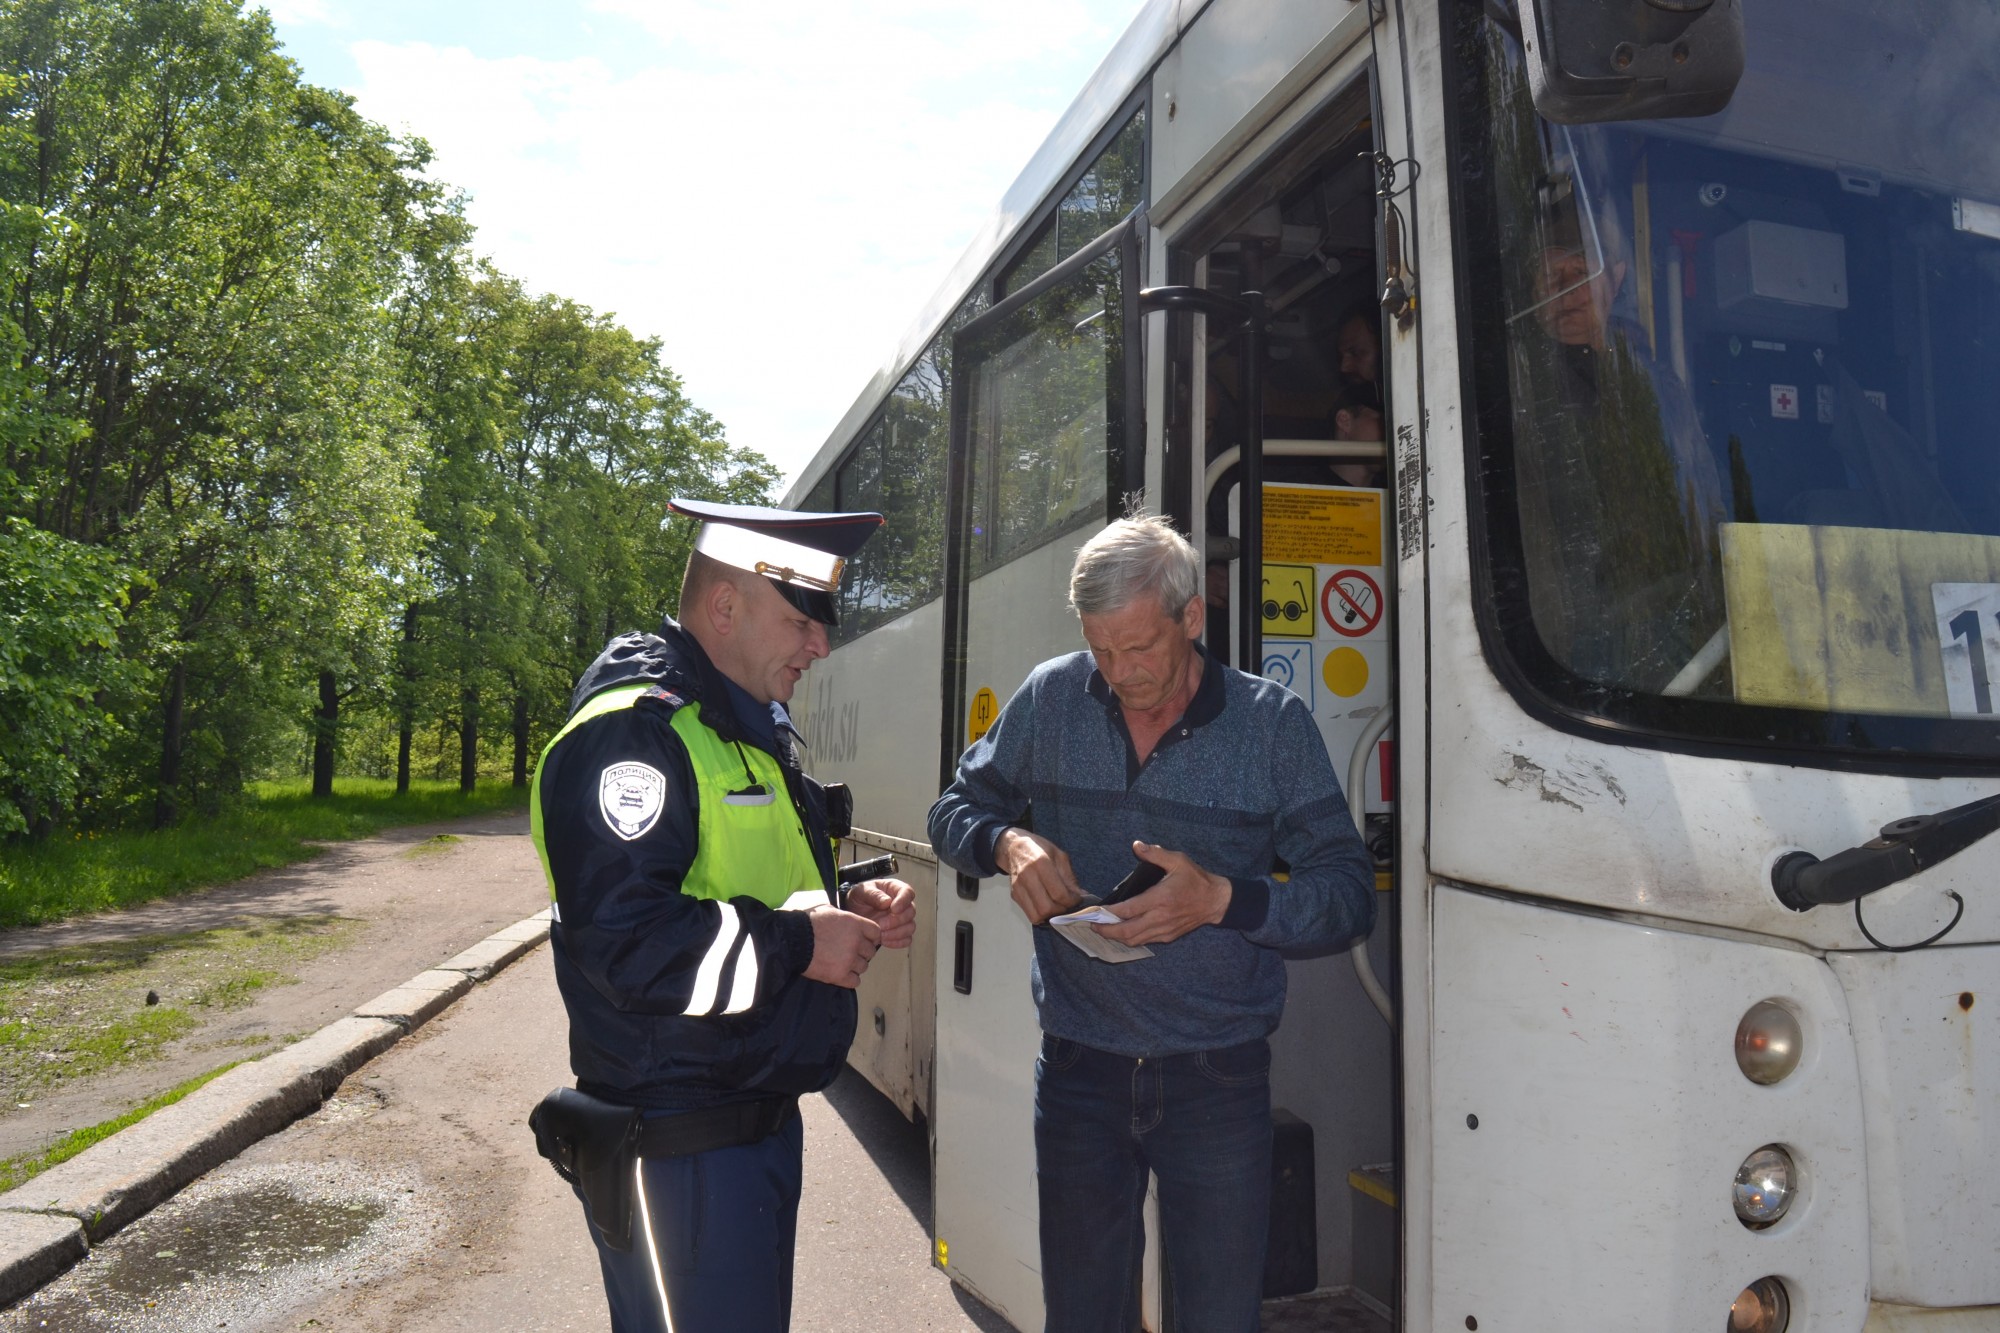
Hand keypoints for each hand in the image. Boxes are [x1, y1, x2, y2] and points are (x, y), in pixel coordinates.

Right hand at [803, 906, 882, 987]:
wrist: (792, 940)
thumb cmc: (809, 922)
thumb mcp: (830, 911)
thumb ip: (846, 918)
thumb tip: (851, 922)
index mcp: (855, 924)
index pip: (876, 933)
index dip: (871, 937)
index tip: (864, 940)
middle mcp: (856, 942)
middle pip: (871, 952)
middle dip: (862, 952)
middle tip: (849, 952)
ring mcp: (849, 960)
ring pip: (864, 967)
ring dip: (855, 966)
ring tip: (842, 962)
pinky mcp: (840, 975)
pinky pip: (855, 981)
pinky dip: (849, 979)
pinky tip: (840, 973)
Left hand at [845, 878, 915, 948]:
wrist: (853, 912)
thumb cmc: (859, 897)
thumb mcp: (862, 891)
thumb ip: (874, 894)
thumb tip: (887, 902)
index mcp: (895, 889)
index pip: (908, 892)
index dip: (904, 901)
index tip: (894, 909)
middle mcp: (902, 904)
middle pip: (910, 912)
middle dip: (896, 921)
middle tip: (881, 925)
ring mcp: (902, 919)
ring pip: (910, 927)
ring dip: (896, 933)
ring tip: (880, 935)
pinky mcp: (899, 933)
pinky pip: (906, 940)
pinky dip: (897, 942)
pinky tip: (884, 941)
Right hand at [995, 827, 1081, 924]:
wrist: (1014, 848)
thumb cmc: (1039, 849)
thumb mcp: (1059, 856)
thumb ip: (1070, 878)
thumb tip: (1080, 896)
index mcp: (1041, 863)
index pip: (1059, 893)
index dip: (1072, 901)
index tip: (1077, 899)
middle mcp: (1027, 876)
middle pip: (1046, 908)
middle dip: (1061, 911)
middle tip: (1068, 905)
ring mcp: (1018, 888)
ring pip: (1036, 915)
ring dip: (1051, 916)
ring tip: (1058, 907)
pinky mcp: (1014, 895)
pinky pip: (1030, 914)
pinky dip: (1042, 914)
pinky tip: (1048, 905)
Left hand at [1094, 841, 1230, 946]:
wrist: (1215, 901)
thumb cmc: (1195, 879)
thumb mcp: (1178, 860)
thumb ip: (1155, 853)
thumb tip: (1136, 845)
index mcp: (1160, 898)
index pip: (1128, 910)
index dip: (1109, 913)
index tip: (1095, 912)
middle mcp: (1160, 917)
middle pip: (1127, 931)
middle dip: (1107, 931)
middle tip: (1093, 926)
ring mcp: (1164, 930)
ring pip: (1135, 940)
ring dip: (1117, 937)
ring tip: (1105, 930)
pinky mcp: (1169, 936)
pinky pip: (1145, 941)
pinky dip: (1131, 938)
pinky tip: (1124, 932)